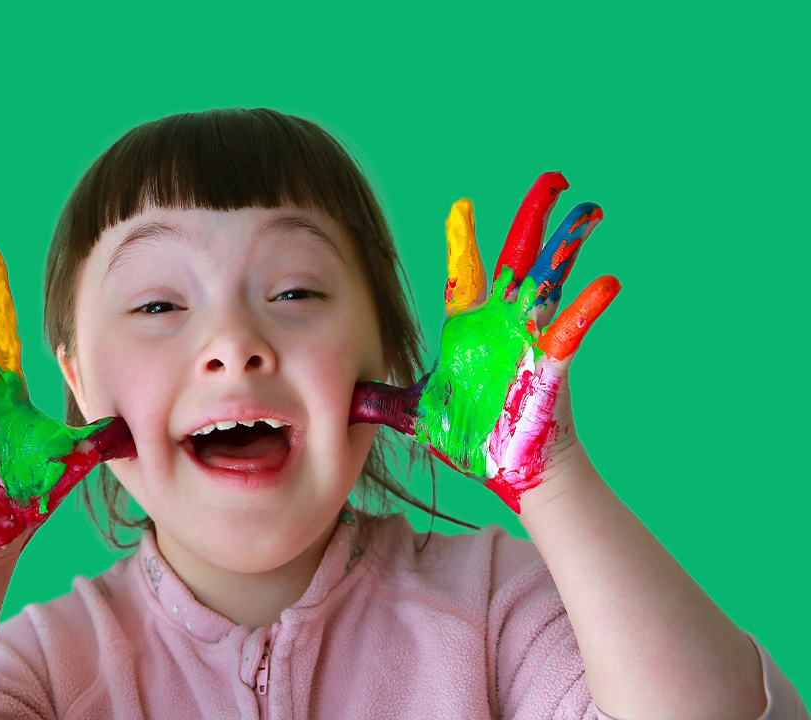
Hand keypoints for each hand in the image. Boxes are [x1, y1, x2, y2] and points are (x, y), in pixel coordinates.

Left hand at [350, 172, 618, 512]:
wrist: (507, 470)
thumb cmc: (470, 439)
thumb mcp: (416, 413)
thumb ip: (382, 402)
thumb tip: (344, 401)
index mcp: (470, 328)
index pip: (466, 273)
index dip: (465, 239)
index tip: (462, 206)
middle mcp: (503, 323)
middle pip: (519, 257)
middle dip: (534, 217)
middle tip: (553, 180)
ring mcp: (530, 338)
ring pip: (551, 279)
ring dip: (568, 245)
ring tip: (587, 209)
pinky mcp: (550, 362)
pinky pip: (571, 329)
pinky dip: (587, 307)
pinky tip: (607, 284)